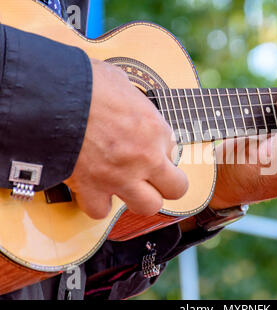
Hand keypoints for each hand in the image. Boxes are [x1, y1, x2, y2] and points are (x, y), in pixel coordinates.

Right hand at [65, 59, 187, 218]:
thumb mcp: (121, 83)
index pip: (173, 151)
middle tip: (150, 178)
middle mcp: (145, 157)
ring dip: (138, 198)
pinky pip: (101, 210)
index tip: (145, 147)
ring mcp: (121, 176)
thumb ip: (134, 104)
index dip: (159, 151)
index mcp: (155, 129)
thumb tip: (131, 108)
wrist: (50, 95)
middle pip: (176, 189)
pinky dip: (96, 203)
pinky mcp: (91, 188)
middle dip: (165, 185)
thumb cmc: (84, 82)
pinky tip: (92, 191)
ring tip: (125, 187)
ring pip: (148, 206)